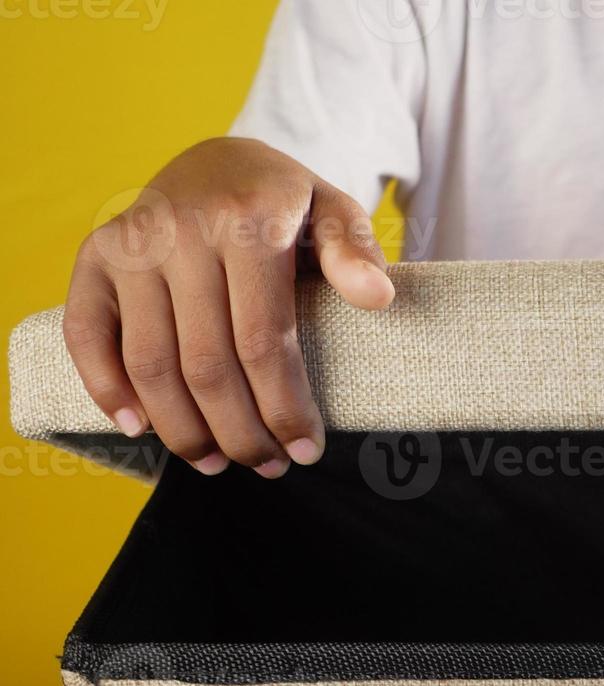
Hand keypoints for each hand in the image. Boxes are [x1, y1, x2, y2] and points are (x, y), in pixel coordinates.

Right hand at [64, 137, 394, 476]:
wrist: (218, 161)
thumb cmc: (286, 203)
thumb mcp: (334, 211)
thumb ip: (356, 252)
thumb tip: (378, 298)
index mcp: (247, 221)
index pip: (263, 340)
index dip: (284, 407)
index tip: (308, 450)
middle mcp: (181, 232)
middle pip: (206, 364)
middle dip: (239, 431)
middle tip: (269, 466)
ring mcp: (131, 245)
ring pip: (150, 364)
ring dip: (182, 428)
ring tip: (217, 463)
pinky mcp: (95, 258)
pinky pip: (86, 334)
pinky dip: (106, 389)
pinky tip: (140, 430)